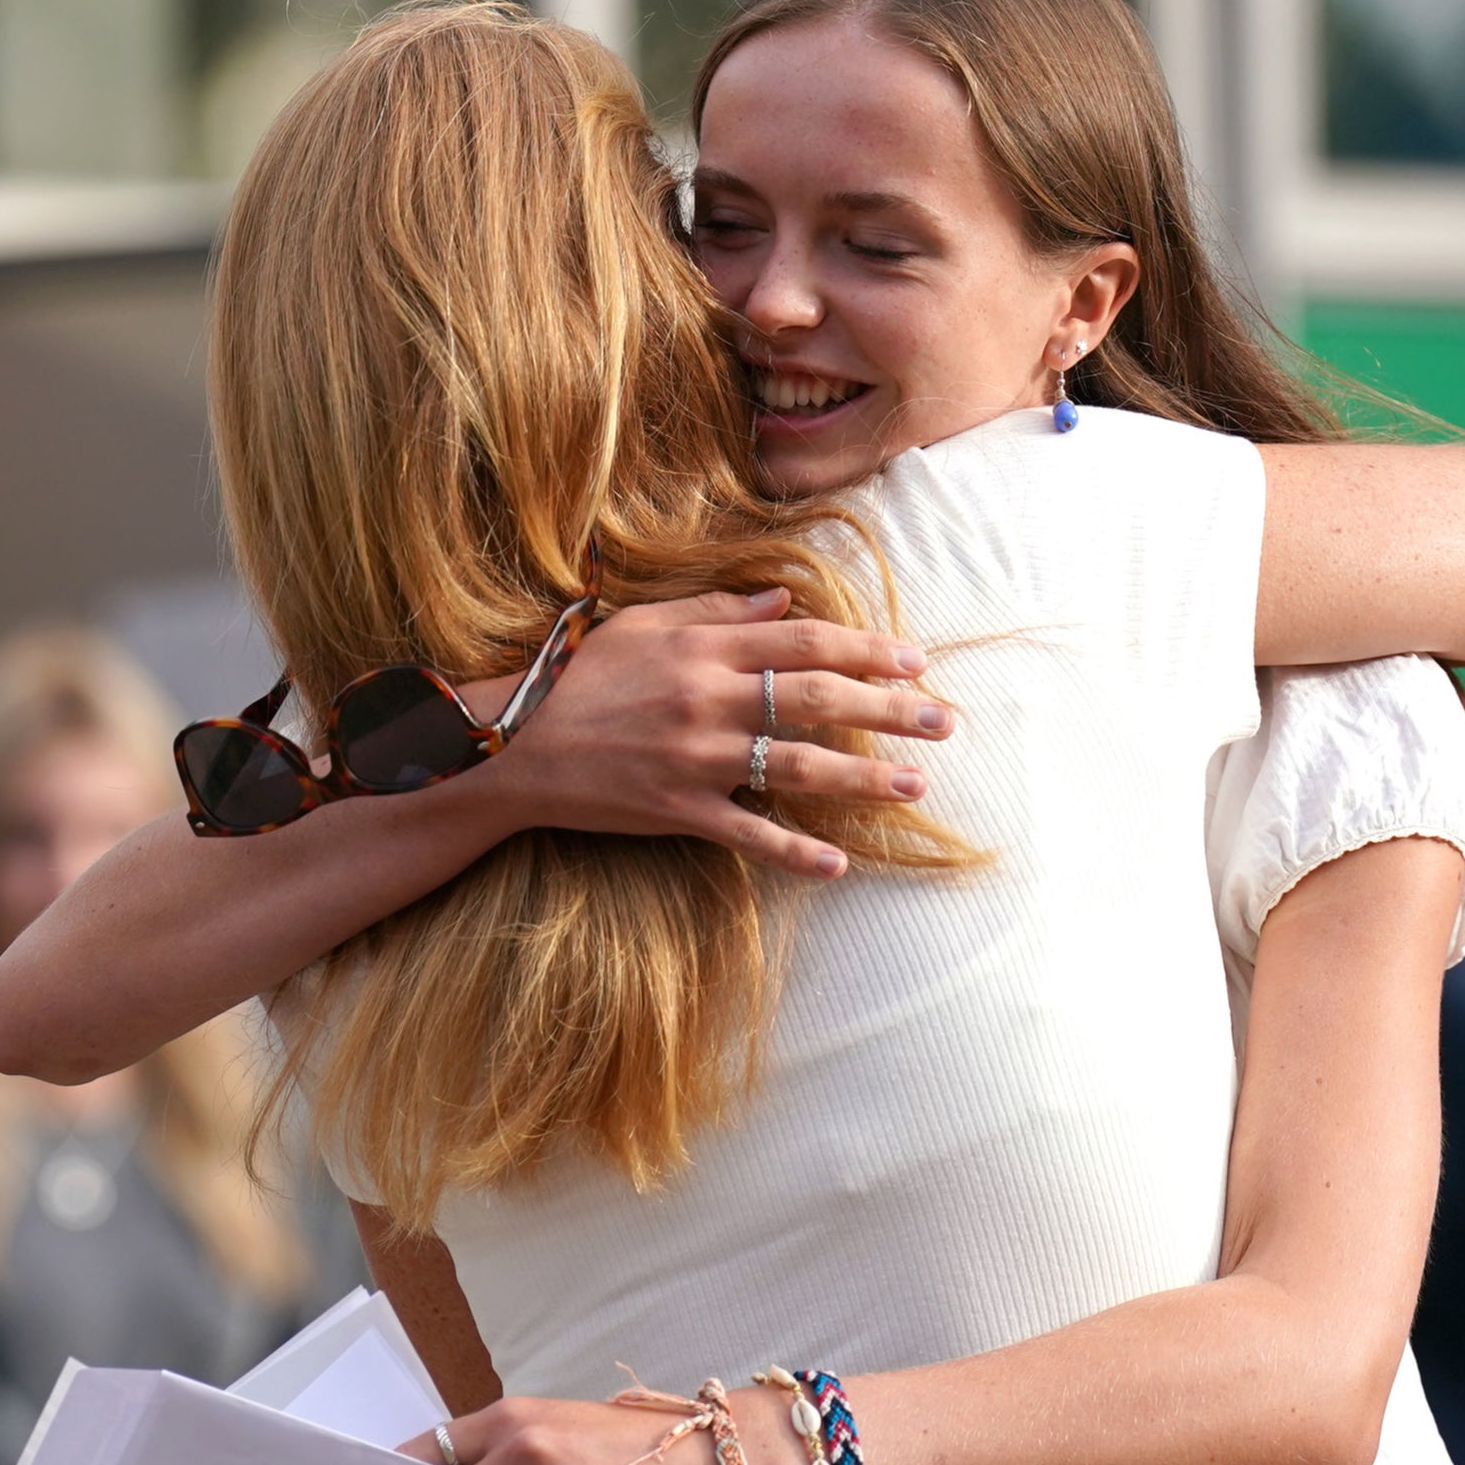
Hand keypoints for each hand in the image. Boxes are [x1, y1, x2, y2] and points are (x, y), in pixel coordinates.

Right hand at [473, 589, 953, 878]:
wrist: (520, 746)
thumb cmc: (584, 680)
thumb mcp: (644, 626)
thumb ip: (717, 610)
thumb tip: (784, 601)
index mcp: (704, 649)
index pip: (803, 643)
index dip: (866, 650)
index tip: (916, 661)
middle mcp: (708, 699)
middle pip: (817, 699)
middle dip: (889, 709)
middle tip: (944, 719)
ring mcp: (697, 758)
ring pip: (797, 766)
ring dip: (865, 778)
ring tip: (917, 785)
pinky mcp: (679, 810)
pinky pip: (747, 834)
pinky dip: (793, 850)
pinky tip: (838, 864)